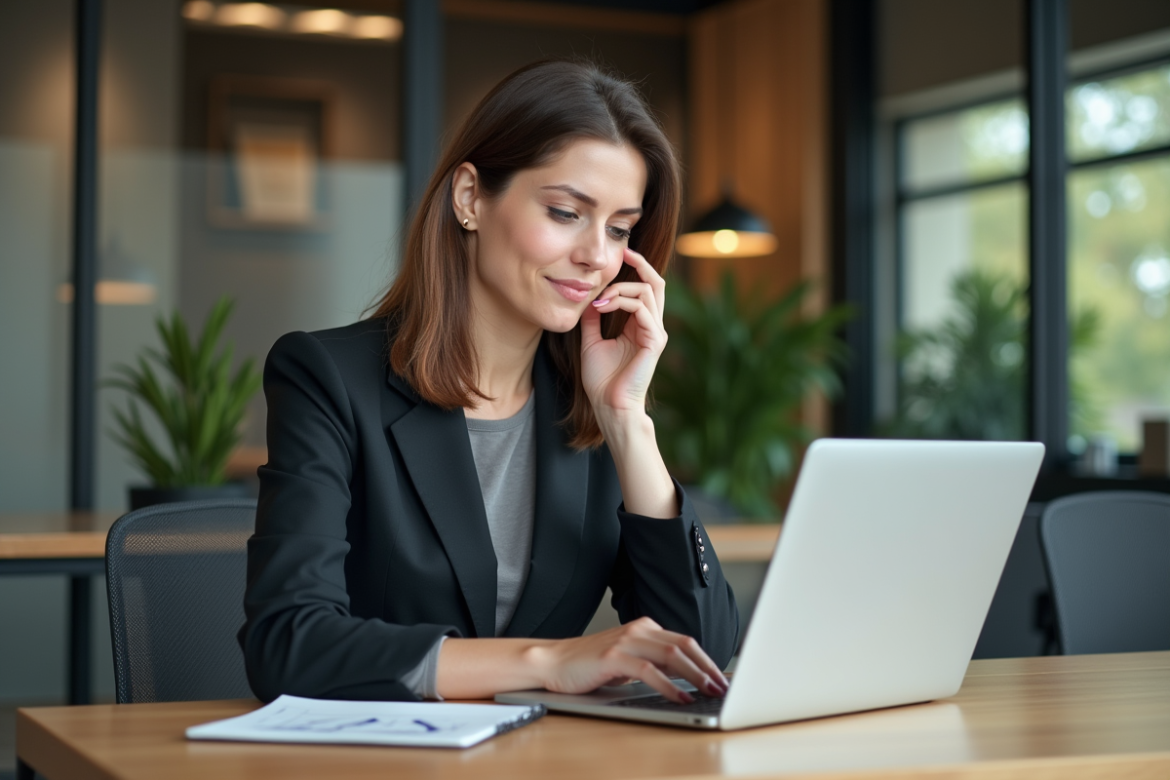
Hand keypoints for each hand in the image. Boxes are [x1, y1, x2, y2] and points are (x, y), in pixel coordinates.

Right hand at [532, 617, 728, 702]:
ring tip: (709, 691)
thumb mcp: (627, 661)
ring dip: (695, 675)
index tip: (721, 678)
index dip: (706, 660)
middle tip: (723, 686)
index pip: (684, 641)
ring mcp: (625, 641)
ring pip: (670, 655)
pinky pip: (648, 670)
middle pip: (683, 646)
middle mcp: (638, 630)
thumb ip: (652, 662)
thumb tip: (686, 678)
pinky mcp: (613, 657)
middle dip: (707, 667)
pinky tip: (681, 696)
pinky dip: (669, 685)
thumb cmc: (590, 665)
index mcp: (644, 628)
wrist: (553, 662)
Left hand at [580, 248, 666, 417]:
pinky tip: (602, 308)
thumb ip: (593, 320)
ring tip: (599, 299)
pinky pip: (643, 310)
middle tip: (623, 252)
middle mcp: (652, 326)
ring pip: (648, 292)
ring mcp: (656, 333)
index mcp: (640, 326)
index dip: (635, 269)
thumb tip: (588, 299)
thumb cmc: (602, 380)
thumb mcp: (591, 341)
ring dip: (620, 289)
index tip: (619, 255)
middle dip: (641, 264)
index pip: (645, 289)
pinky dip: (622, 303)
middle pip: (656, 284)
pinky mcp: (654, 342)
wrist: (608, 406)